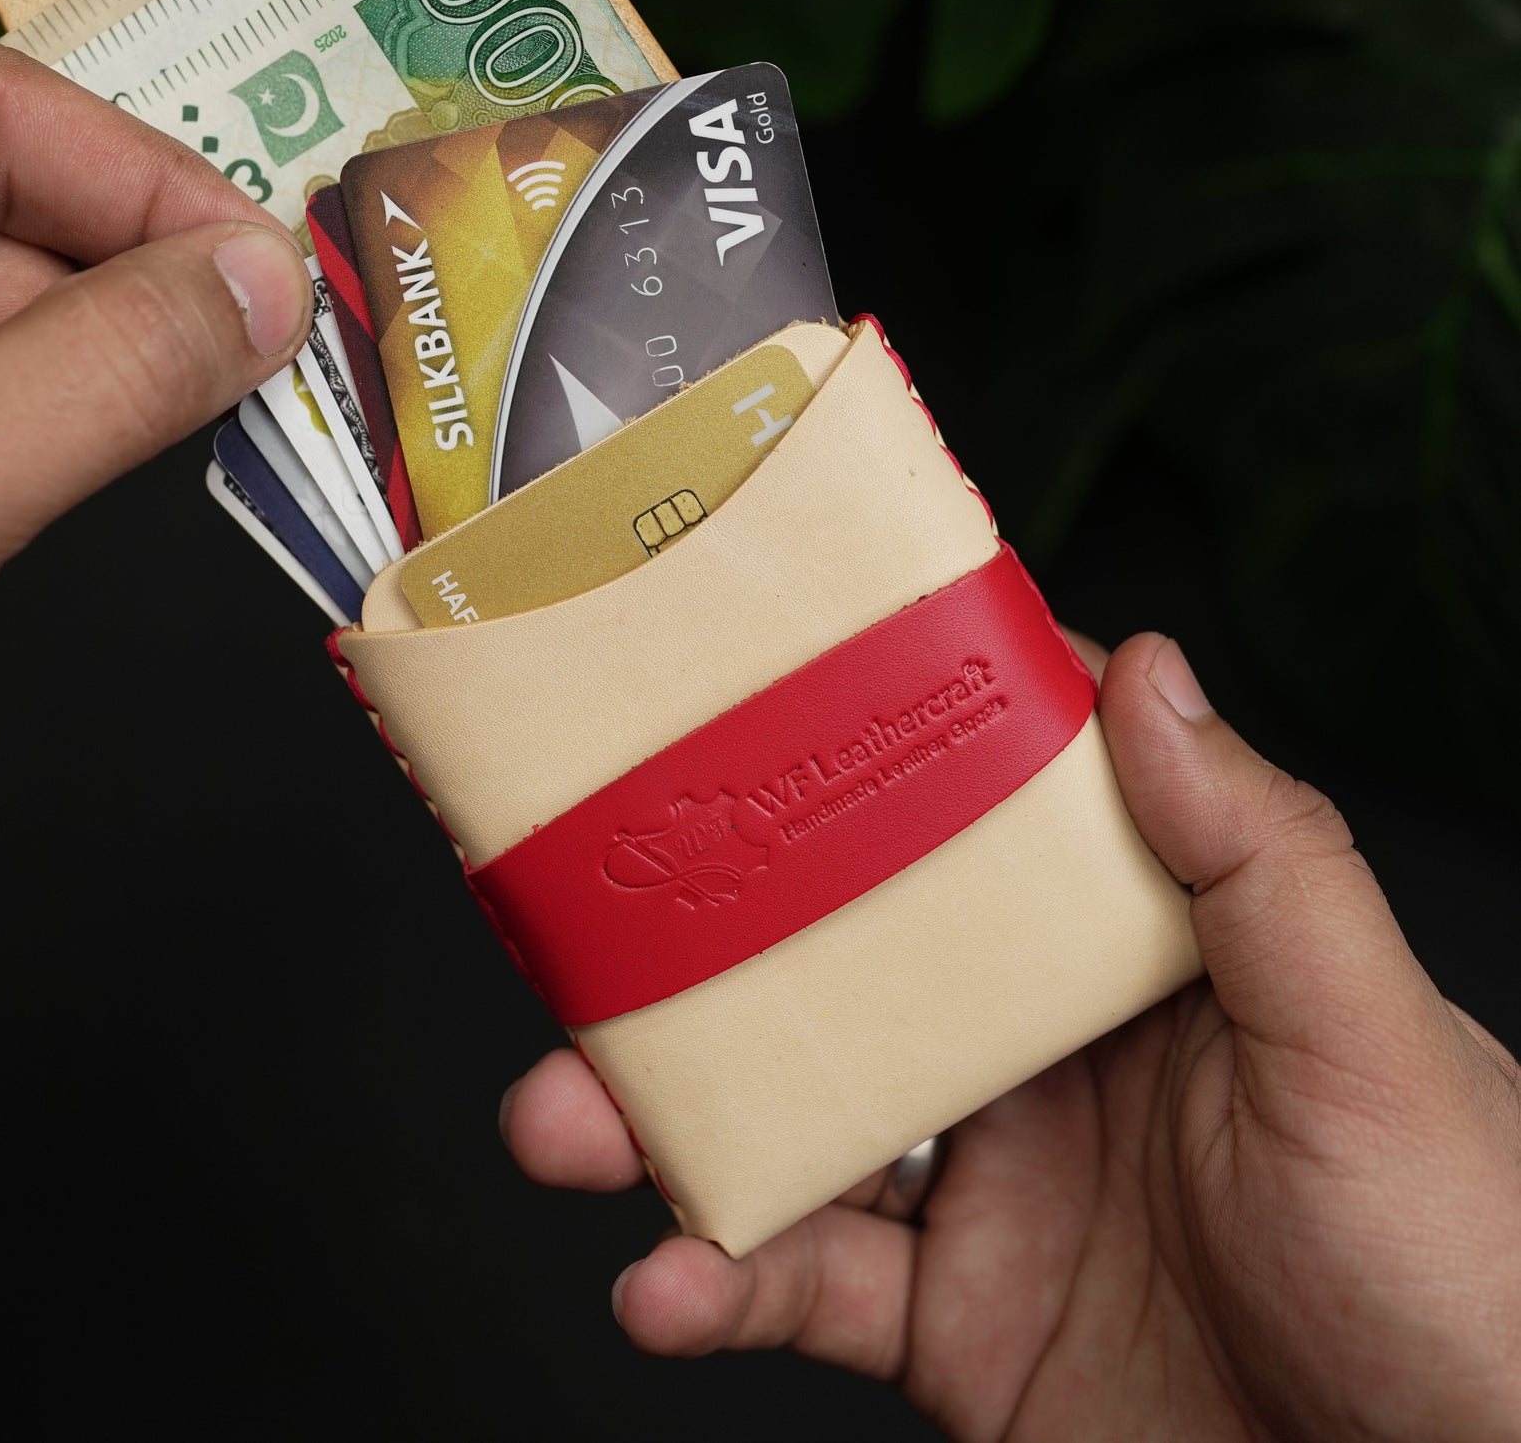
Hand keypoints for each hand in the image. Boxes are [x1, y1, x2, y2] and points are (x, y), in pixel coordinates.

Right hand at [502, 634, 1520, 1440]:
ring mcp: (990, 1187)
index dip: (857, 750)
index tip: (730, 687)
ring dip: (659, 1122)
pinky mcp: (953, 1327)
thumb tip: (1144, 666)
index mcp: (1132, 950)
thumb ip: (1259, 861)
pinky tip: (664, 1289)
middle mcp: (1042, 1051)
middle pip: (836, 966)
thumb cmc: (1476, 1273)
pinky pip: (805, 1287)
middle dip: (699, 954)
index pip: (975, 816)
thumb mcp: (1370, 1046)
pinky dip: (716, 1284)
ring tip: (564, 1130)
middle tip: (586, 948)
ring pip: (786, 1119)